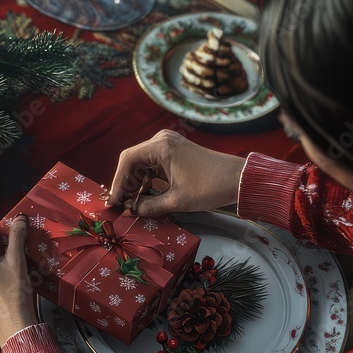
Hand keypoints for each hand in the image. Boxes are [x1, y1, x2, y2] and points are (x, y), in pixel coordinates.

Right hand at [107, 130, 246, 216]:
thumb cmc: (210, 187)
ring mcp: (169, 146)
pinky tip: (144, 198)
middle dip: (126, 184)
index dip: (117, 182)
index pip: (128, 161)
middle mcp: (162, 141)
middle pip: (133, 162)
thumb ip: (150, 206)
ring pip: (142, 166)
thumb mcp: (177, 201)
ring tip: (131, 205)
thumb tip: (131, 211)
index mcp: (161, 146)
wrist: (239, 179)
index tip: (113, 201)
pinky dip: (148, 182)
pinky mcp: (175, 153)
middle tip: (120, 205)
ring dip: (136, 185)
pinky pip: (153, 167)